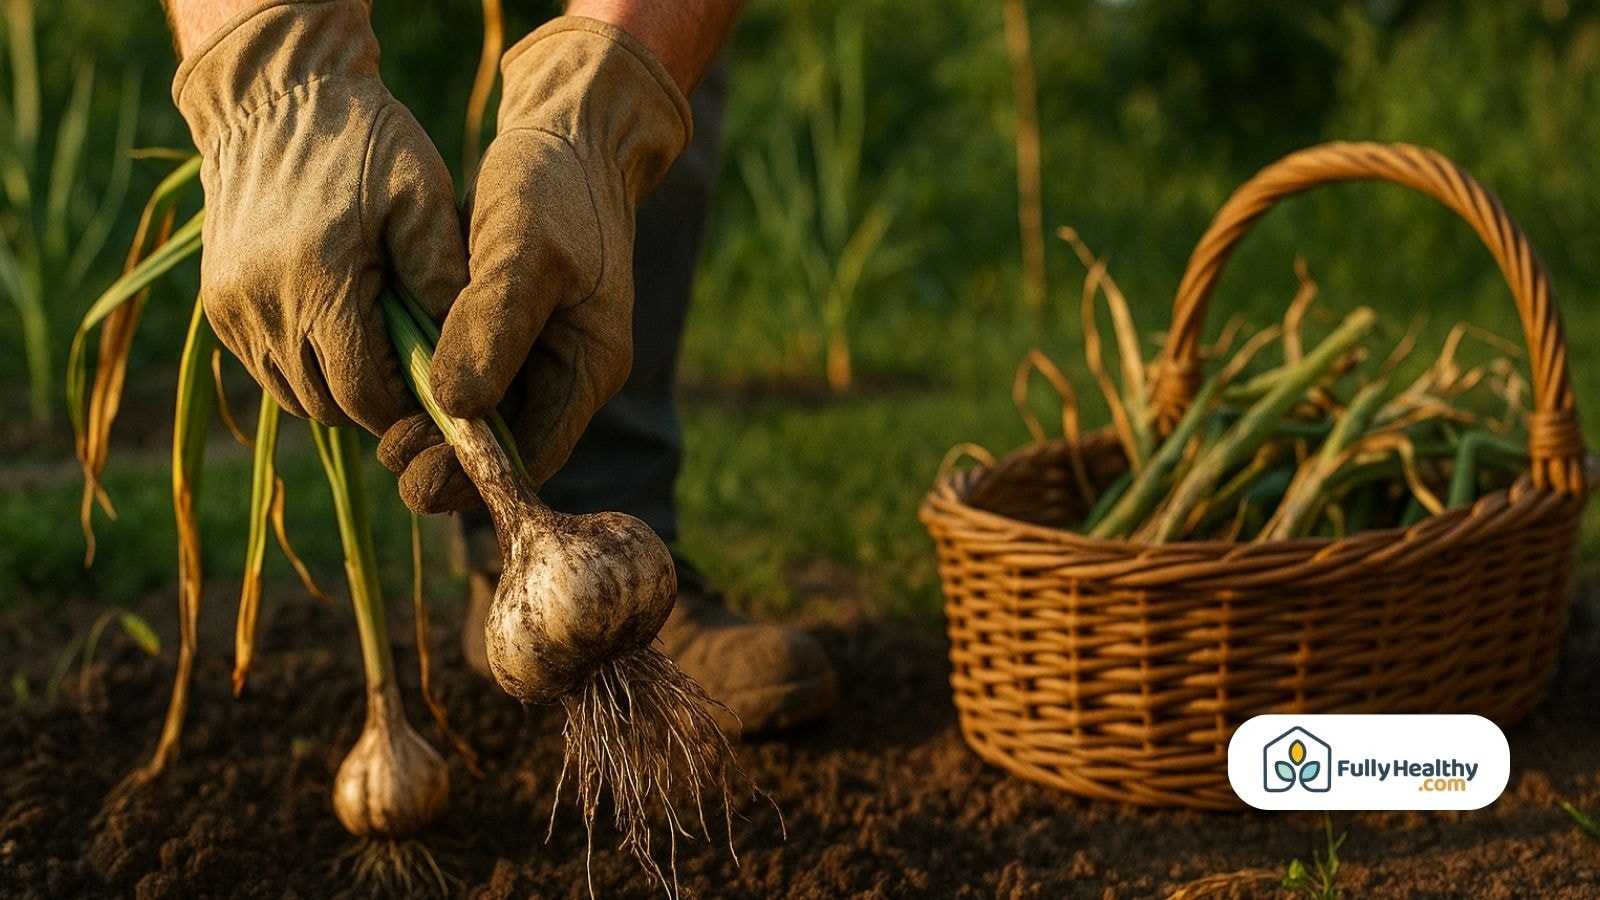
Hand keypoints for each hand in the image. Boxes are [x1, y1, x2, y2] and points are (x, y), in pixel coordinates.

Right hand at [174, 0, 466, 434]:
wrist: (274, 97)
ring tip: (381, 352)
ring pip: (293, 395)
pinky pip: (266, 367)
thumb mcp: (422, 198)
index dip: (406, 405)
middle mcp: (262, 308)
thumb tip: (464, 353)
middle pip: (327, 406)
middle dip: (376, 403)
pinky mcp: (217, 305)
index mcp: (318, 286)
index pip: (364, 395)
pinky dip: (304, 367)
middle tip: (417, 376)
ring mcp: (232, 310)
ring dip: (338, 389)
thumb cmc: (363, 143)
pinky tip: (340, 332)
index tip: (441, 388)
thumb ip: (442, 278)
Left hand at [380, 17, 690, 513]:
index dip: (477, 477)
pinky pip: (460, 376)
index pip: (535, 452)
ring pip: (477, 417)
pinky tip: (383, 384)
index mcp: (588, 367)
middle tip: (388, 457)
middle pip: (503, 447)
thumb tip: (455, 406)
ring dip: (429, 429)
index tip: (416, 476)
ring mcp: (531, 353)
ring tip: (379, 428)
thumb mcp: (525, 251)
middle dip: (446, 463)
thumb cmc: (555, 186)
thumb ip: (491, 325)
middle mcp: (562, 373)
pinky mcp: (499, 329)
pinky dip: (423, 387)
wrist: (568, 132)